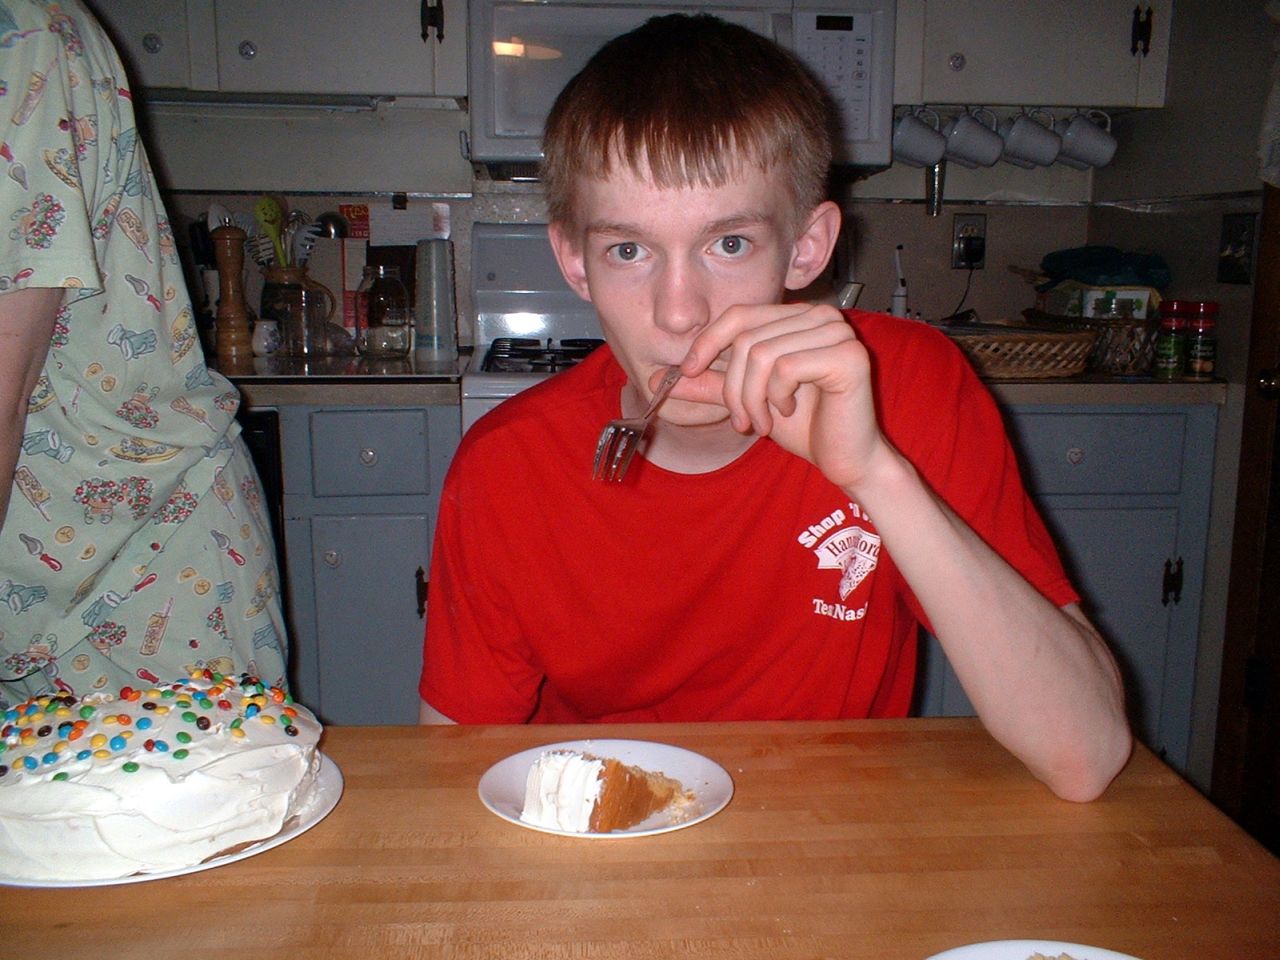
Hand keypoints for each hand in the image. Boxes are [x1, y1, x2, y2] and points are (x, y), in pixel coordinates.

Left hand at [673, 302, 889, 491]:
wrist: (845, 459)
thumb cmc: (803, 427)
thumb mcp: (747, 400)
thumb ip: (710, 384)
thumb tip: (655, 377)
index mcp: (797, 317)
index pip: (739, 315)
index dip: (707, 341)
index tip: (686, 371)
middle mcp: (820, 316)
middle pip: (746, 339)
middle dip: (733, 388)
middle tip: (742, 422)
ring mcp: (838, 332)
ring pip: (761, 355)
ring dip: (752, 399)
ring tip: (764, 423)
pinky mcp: (848, 356)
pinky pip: (786, 368)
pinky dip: (777, 398)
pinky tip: (790, 412)